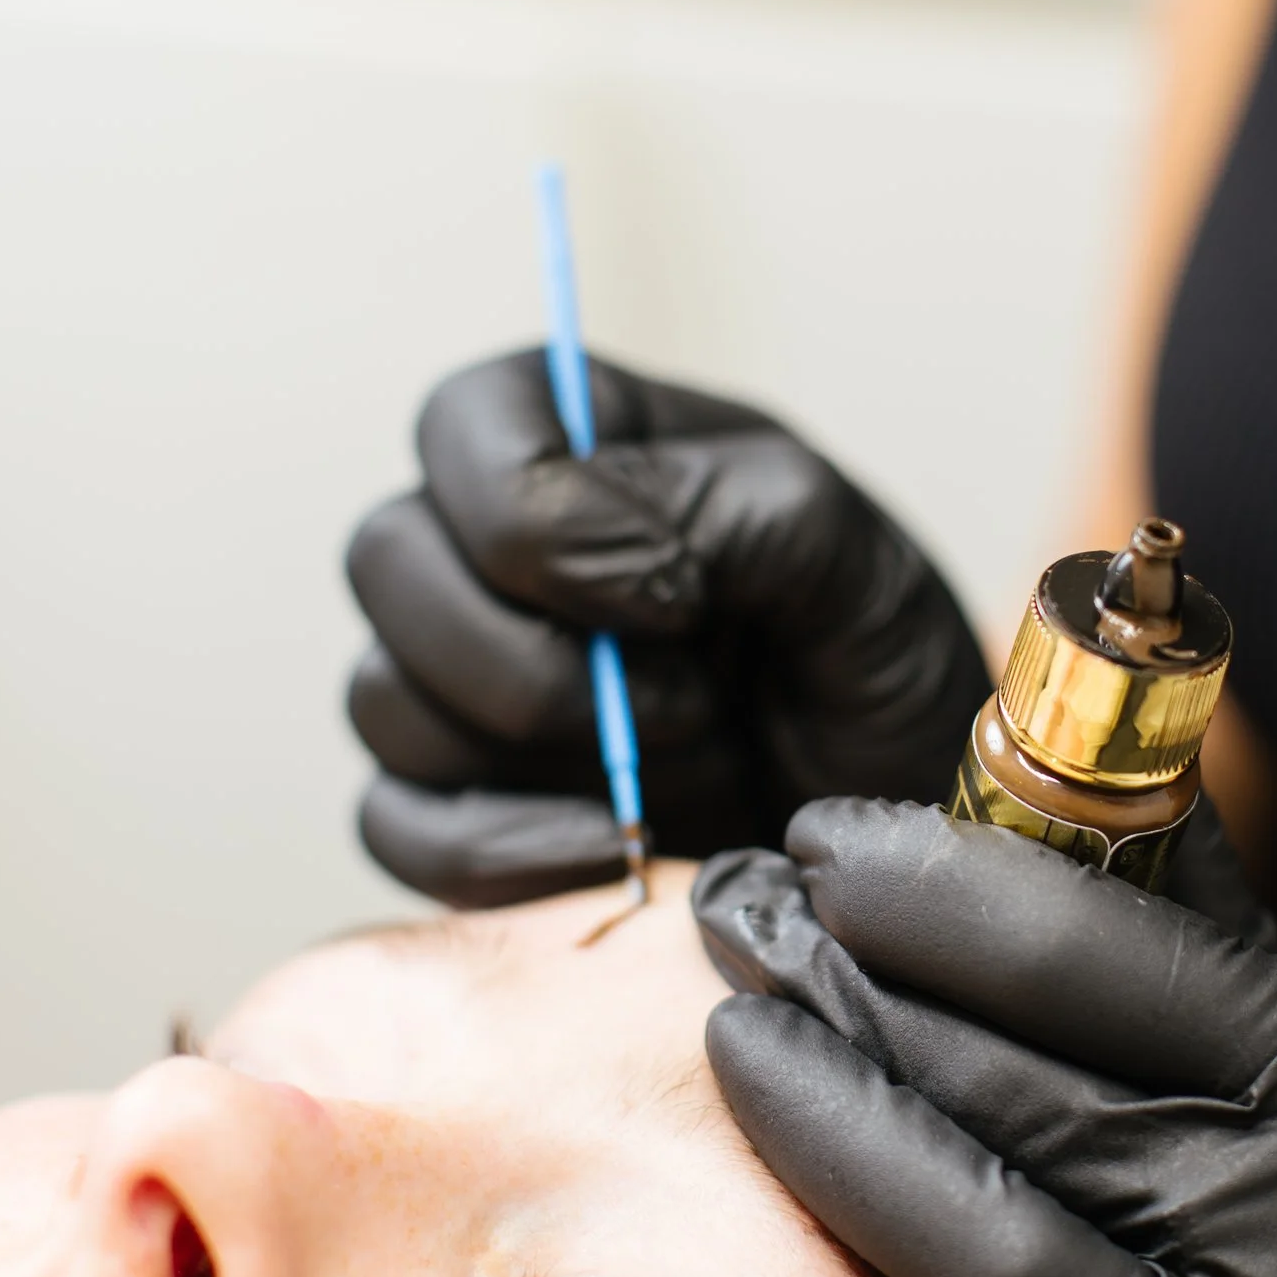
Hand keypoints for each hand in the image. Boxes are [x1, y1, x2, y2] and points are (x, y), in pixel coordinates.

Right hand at [344, 351, 989, 906]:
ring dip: (548, 751)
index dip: (540, 518)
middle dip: (534, 655)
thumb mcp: (843, 551)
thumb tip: (569, 533)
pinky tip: (618, 846)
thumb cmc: (868, 656)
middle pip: (388, 560)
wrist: (892, 810)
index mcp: (578, 439)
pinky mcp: (455, 806)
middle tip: (689, 699)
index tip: (681, 597)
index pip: (465, 423)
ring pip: (383, 700)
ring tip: (689, 758)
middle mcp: (491, 550)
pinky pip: (401, 830)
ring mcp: (457, 681)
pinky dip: (508, 852)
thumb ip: (718, 503)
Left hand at [692, 799, 1276, 1276]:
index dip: (936, 890)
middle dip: (849, 993)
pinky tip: (843, 1238)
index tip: (827, 841)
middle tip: (742, 922)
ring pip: (992, 1255)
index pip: (1102, 960)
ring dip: (842, 1145)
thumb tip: (1026, 776)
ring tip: (747, 1049)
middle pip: (1019, 1094)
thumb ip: (1195, 923)